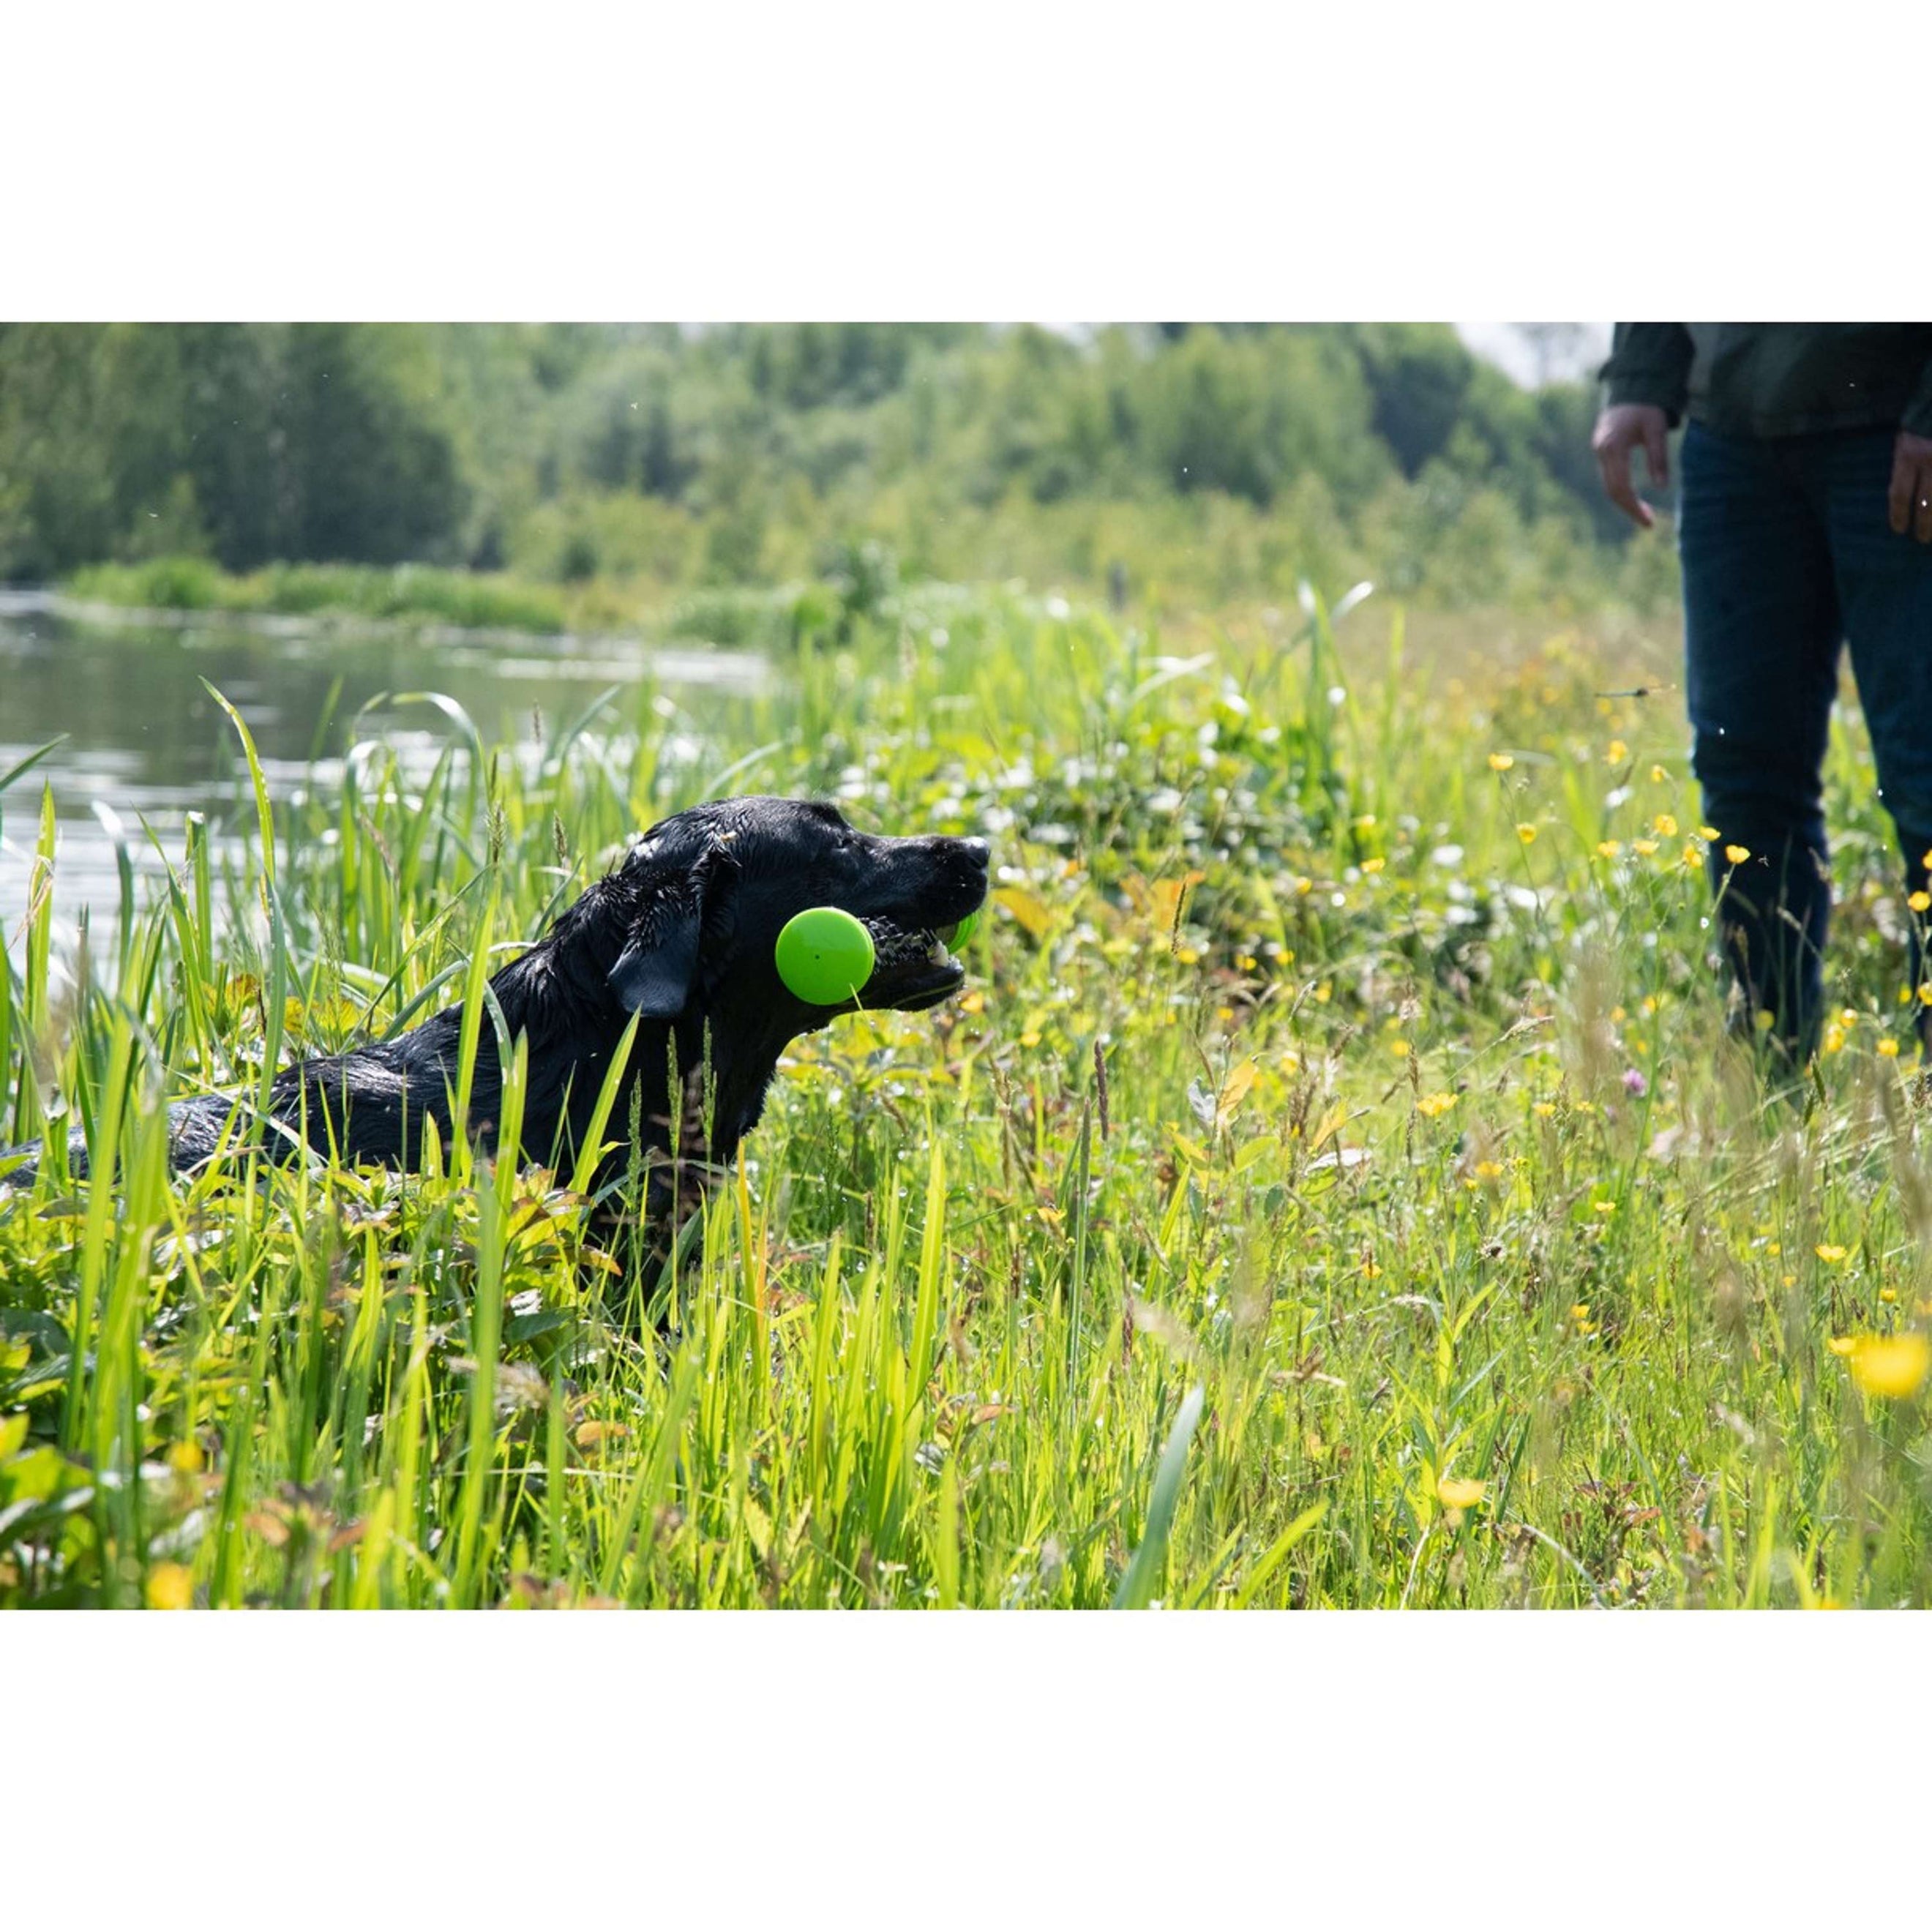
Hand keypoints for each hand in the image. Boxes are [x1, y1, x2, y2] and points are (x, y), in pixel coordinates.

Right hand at [1592, 404, 1670, 528]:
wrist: (1629, 389)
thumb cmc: (1646, 406)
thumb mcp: (1657, 429)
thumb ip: (1658, 457)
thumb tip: (1662, 487)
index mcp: (1613, 446)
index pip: (1621, 486)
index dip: (1634, 506)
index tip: (1649, 521)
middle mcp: (1602, 452)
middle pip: (1612, 490)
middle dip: (1630, 508)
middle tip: (1649, 523)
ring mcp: (1599, 453)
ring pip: (1609, 486)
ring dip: (1625, 502)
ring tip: (1644, 514)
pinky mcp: (1603, 453)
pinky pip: (1610, 478)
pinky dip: (1622, 491)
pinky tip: (1635, 499)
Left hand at [1888, 431, 1931, 541]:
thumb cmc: (1921, 421)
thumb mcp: (1904, 440)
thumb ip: (1903, 466)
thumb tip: (1901, 496)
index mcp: (1909, 456)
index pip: (1901, 494)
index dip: (1899, 515)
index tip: (1899, 530)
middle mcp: (1931, 461)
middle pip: (1928, 504)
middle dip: (1925, 525)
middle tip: (1922, 539)